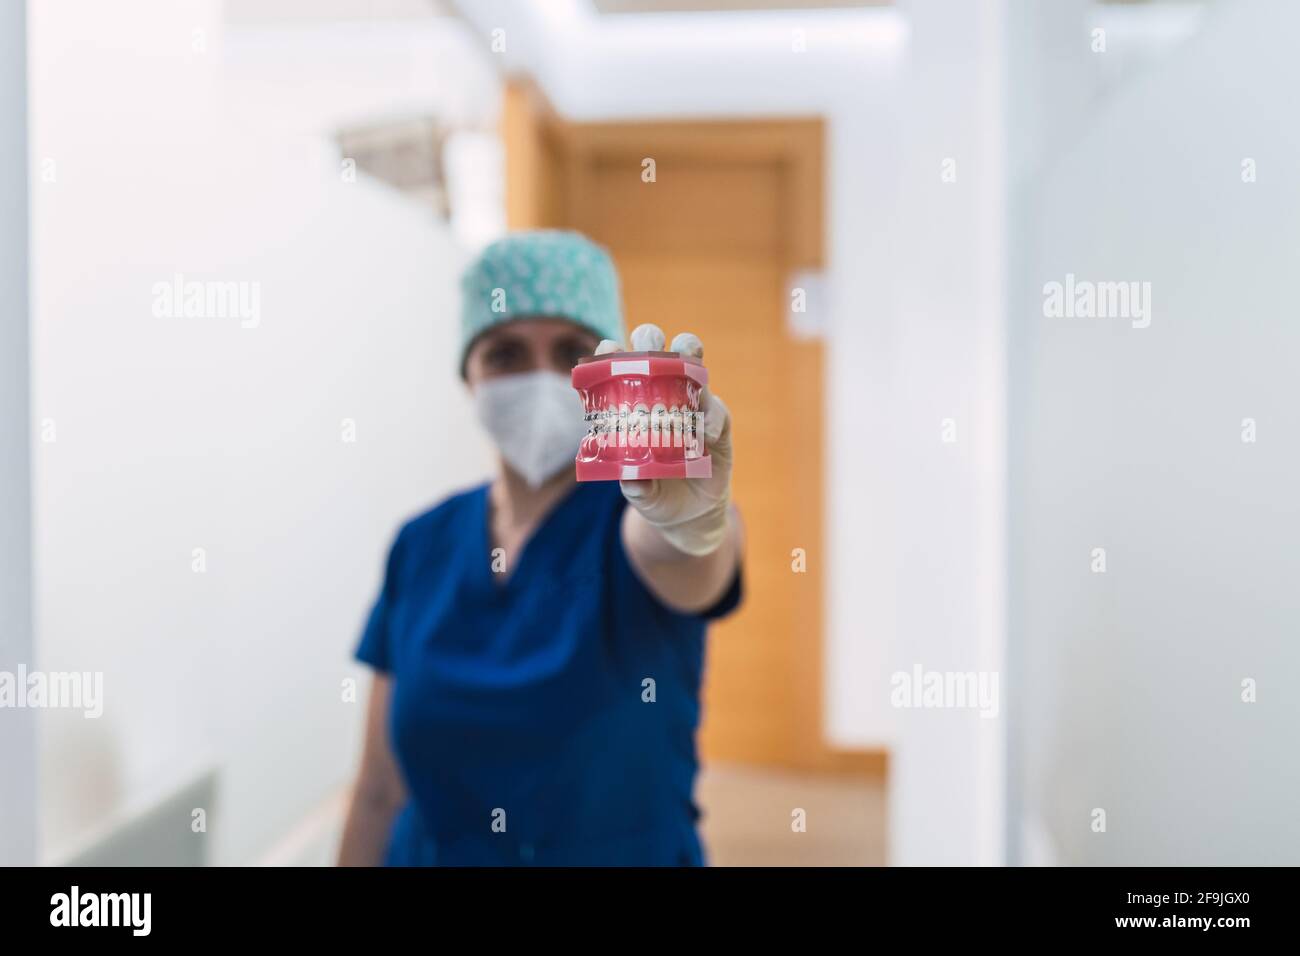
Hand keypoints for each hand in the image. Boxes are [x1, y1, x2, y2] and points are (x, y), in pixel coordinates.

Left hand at [596, 324, 733, 556]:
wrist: (690, 513)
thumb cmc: (655, 492)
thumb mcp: (641, 493)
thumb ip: (635, 485)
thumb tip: (631, 478)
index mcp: (634, 407)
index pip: (620, 370)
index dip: (612, 355)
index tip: (608, 348)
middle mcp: (664, 398)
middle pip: (657, 354)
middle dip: (651, 342)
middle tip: (649, 345)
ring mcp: (693, 407)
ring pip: (693, 367)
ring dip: (689, 357)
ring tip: (687, 360)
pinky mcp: (719, 424)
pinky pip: (717, 411)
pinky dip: (710, 418)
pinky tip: (704, 435)